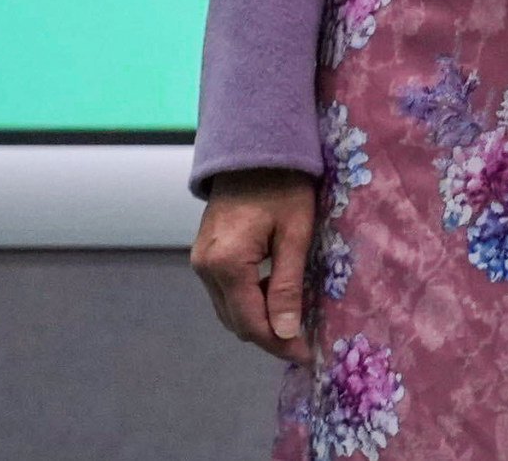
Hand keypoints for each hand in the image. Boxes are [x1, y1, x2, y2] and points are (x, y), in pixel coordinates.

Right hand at [188, 170, 318, 361]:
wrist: (253, 150)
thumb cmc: (283, 185)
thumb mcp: (295, 234)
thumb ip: (287, 284)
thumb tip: (287, 332)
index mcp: (226, 264)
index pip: (252, 323)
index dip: (279, 344)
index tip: (307, 356)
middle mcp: (205, 268)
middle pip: (236, 322)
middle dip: (270, 336)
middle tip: (305, 342)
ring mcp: (200, 262)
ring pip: (228, 310)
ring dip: (258, 320)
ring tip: (295, 322)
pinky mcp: (204, 255)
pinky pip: (225, 292)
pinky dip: (248, 301)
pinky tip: (275, 295)